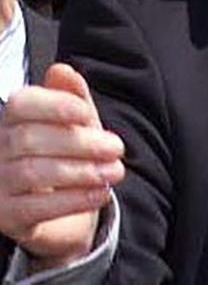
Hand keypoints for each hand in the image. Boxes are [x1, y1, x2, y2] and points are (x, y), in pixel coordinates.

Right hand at [0, 64, 124, 269]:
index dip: (55, 106)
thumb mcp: (76, 124)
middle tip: (116, 148)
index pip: (21, 105)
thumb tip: (62, 70)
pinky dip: (73, 199)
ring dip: (81, 171)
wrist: (62, 211)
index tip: (87, 114)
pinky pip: (35, 208)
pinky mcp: (6, 216)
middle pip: (30, 139)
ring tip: (115, 171)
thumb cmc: (66, 157)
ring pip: (33, 172)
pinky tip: (100, 193)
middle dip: (80, 142)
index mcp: (11, 121)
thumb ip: (72, 97)